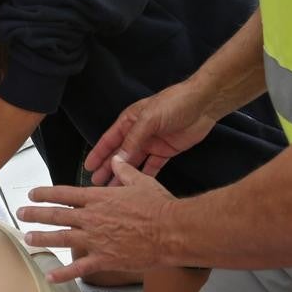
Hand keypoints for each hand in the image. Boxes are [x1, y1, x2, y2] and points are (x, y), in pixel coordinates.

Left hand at [17, 156, 175, 281]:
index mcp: (99, 198)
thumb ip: (124, 170)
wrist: (172, 231)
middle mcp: (92, 218)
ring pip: (61, 238)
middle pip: (57, 215)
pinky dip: (63, 273)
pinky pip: (79, 268)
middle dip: (36, 214)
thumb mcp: (141, 181)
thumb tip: (117, 159)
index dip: (45, 193)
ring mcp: (96, 239)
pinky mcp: (104, 259)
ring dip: (42, 238)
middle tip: (21, 214)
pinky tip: (51, 276)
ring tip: (28, 238)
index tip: (33, 194)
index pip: (64, 193)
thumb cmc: (160, 207)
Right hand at [84, 81, 216, 184]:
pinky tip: (138, 186)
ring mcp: (152, 143)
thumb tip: (119, 158)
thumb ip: (133, 140)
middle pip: (120, 154)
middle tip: (97, 183)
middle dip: (108, 168)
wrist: (202, 104)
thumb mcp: (148, 119)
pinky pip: (152, 166)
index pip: (109, 140)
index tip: (89, 167)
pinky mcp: (166, 151)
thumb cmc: (174, 102)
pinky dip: (145, 176)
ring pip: (134, 163)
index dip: (98, 154)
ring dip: (125, 175)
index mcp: (129, 121)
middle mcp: (138, 133)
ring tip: (115, 189)